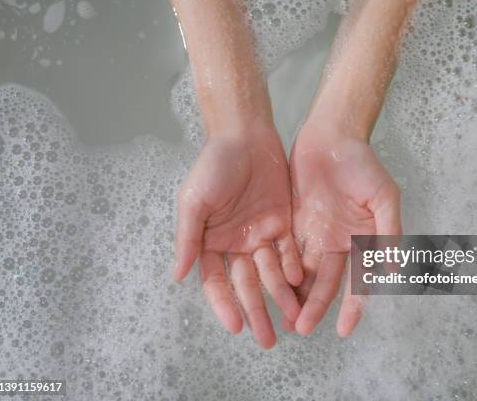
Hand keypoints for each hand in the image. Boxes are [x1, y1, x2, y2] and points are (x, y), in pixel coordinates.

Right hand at [174, 125, 302, 348]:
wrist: (244, 135)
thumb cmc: (213, 166)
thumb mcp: (193, 202)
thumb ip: (188, 239)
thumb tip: (176, 277)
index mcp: (211, 242)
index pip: (216, 283)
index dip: (224, 305)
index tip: (235, 328)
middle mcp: (235, 244)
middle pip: (247, 285)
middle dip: (257, 312)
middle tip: (268, 340)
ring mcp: (260, 235)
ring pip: (271, 273)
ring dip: (280, 296)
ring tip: (292, 319)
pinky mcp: (283, 223)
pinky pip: (289, 251)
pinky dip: (293, 267)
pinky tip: (300, 283)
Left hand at [285, 124, 401, 336]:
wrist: (331, 136)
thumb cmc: (363, 165)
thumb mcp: (384, 198)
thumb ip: (388, 233)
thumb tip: (391, 272)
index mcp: (360, 241)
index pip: (357, 282)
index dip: (352, 307)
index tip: (344, 329)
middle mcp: (335, 244)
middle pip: (324, 283)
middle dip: (314, 307)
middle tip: (300, 329)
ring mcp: (312, 235)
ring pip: (301, 273)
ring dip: (294, 296)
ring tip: (282, 318)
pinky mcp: (290, 224)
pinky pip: (283, 252)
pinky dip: (277, 271)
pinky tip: (267, 288)